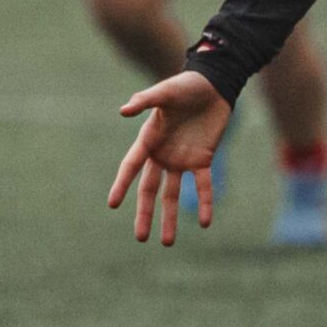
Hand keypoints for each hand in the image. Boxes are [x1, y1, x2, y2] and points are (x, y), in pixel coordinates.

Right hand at [108, 70, 231, 246]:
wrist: (213, 85)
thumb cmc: (185, 86)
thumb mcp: (165, 92)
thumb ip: (145, 101)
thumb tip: (123, 110)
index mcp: (148, 139)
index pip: (131, 167)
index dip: (122, 185)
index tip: (112, 204)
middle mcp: (161, 154)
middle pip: (149, 189)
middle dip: (145, 213)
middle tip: (141, 238)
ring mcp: (181, 159)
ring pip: (172, 194)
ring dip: (169, 217)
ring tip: (167, 242)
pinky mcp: (202, 159)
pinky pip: (202, 186)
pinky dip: (204, 203)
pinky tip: (205, 222)